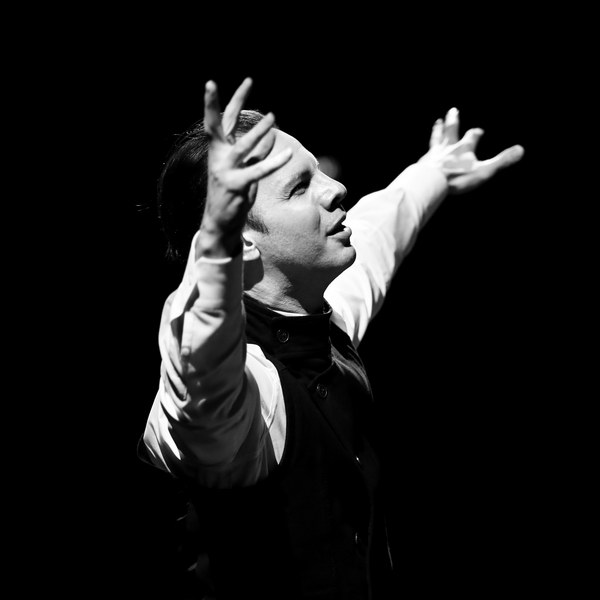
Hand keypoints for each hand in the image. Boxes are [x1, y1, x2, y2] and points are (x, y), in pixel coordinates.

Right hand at [199, 78, 291, 256]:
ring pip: (243, 146)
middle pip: (223, 123)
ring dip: (259, 131)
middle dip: (233, 100)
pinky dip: (273, 161)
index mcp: (218, 150)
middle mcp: (218, 157)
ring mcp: (225, 171)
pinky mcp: (236, 185)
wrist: (220, 222)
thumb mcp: (243, 169)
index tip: (237, 82)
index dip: (226, 101)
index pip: (223, 120)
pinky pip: (258, 170)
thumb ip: (254, 153)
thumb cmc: (232, 194)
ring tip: (273, 116)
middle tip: (248, 81)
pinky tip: (286, 152)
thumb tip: (270, 136)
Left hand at [419, 107, 523, 194]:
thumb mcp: (483, 171)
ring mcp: (433, 155)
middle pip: (451, 130)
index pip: (472, 136)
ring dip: (438, 130)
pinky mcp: (422, 164)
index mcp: (464, 148)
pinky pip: (425, 155)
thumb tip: (521, 150)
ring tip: (437, 123)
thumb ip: (501, 161)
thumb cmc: (457, 177)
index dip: (476, 133)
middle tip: (452, 110)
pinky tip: (424, 153)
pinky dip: (426, 152)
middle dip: (453, 120)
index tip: (478, 131)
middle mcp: (448, 148)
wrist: (430, 182)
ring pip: (436, 139)